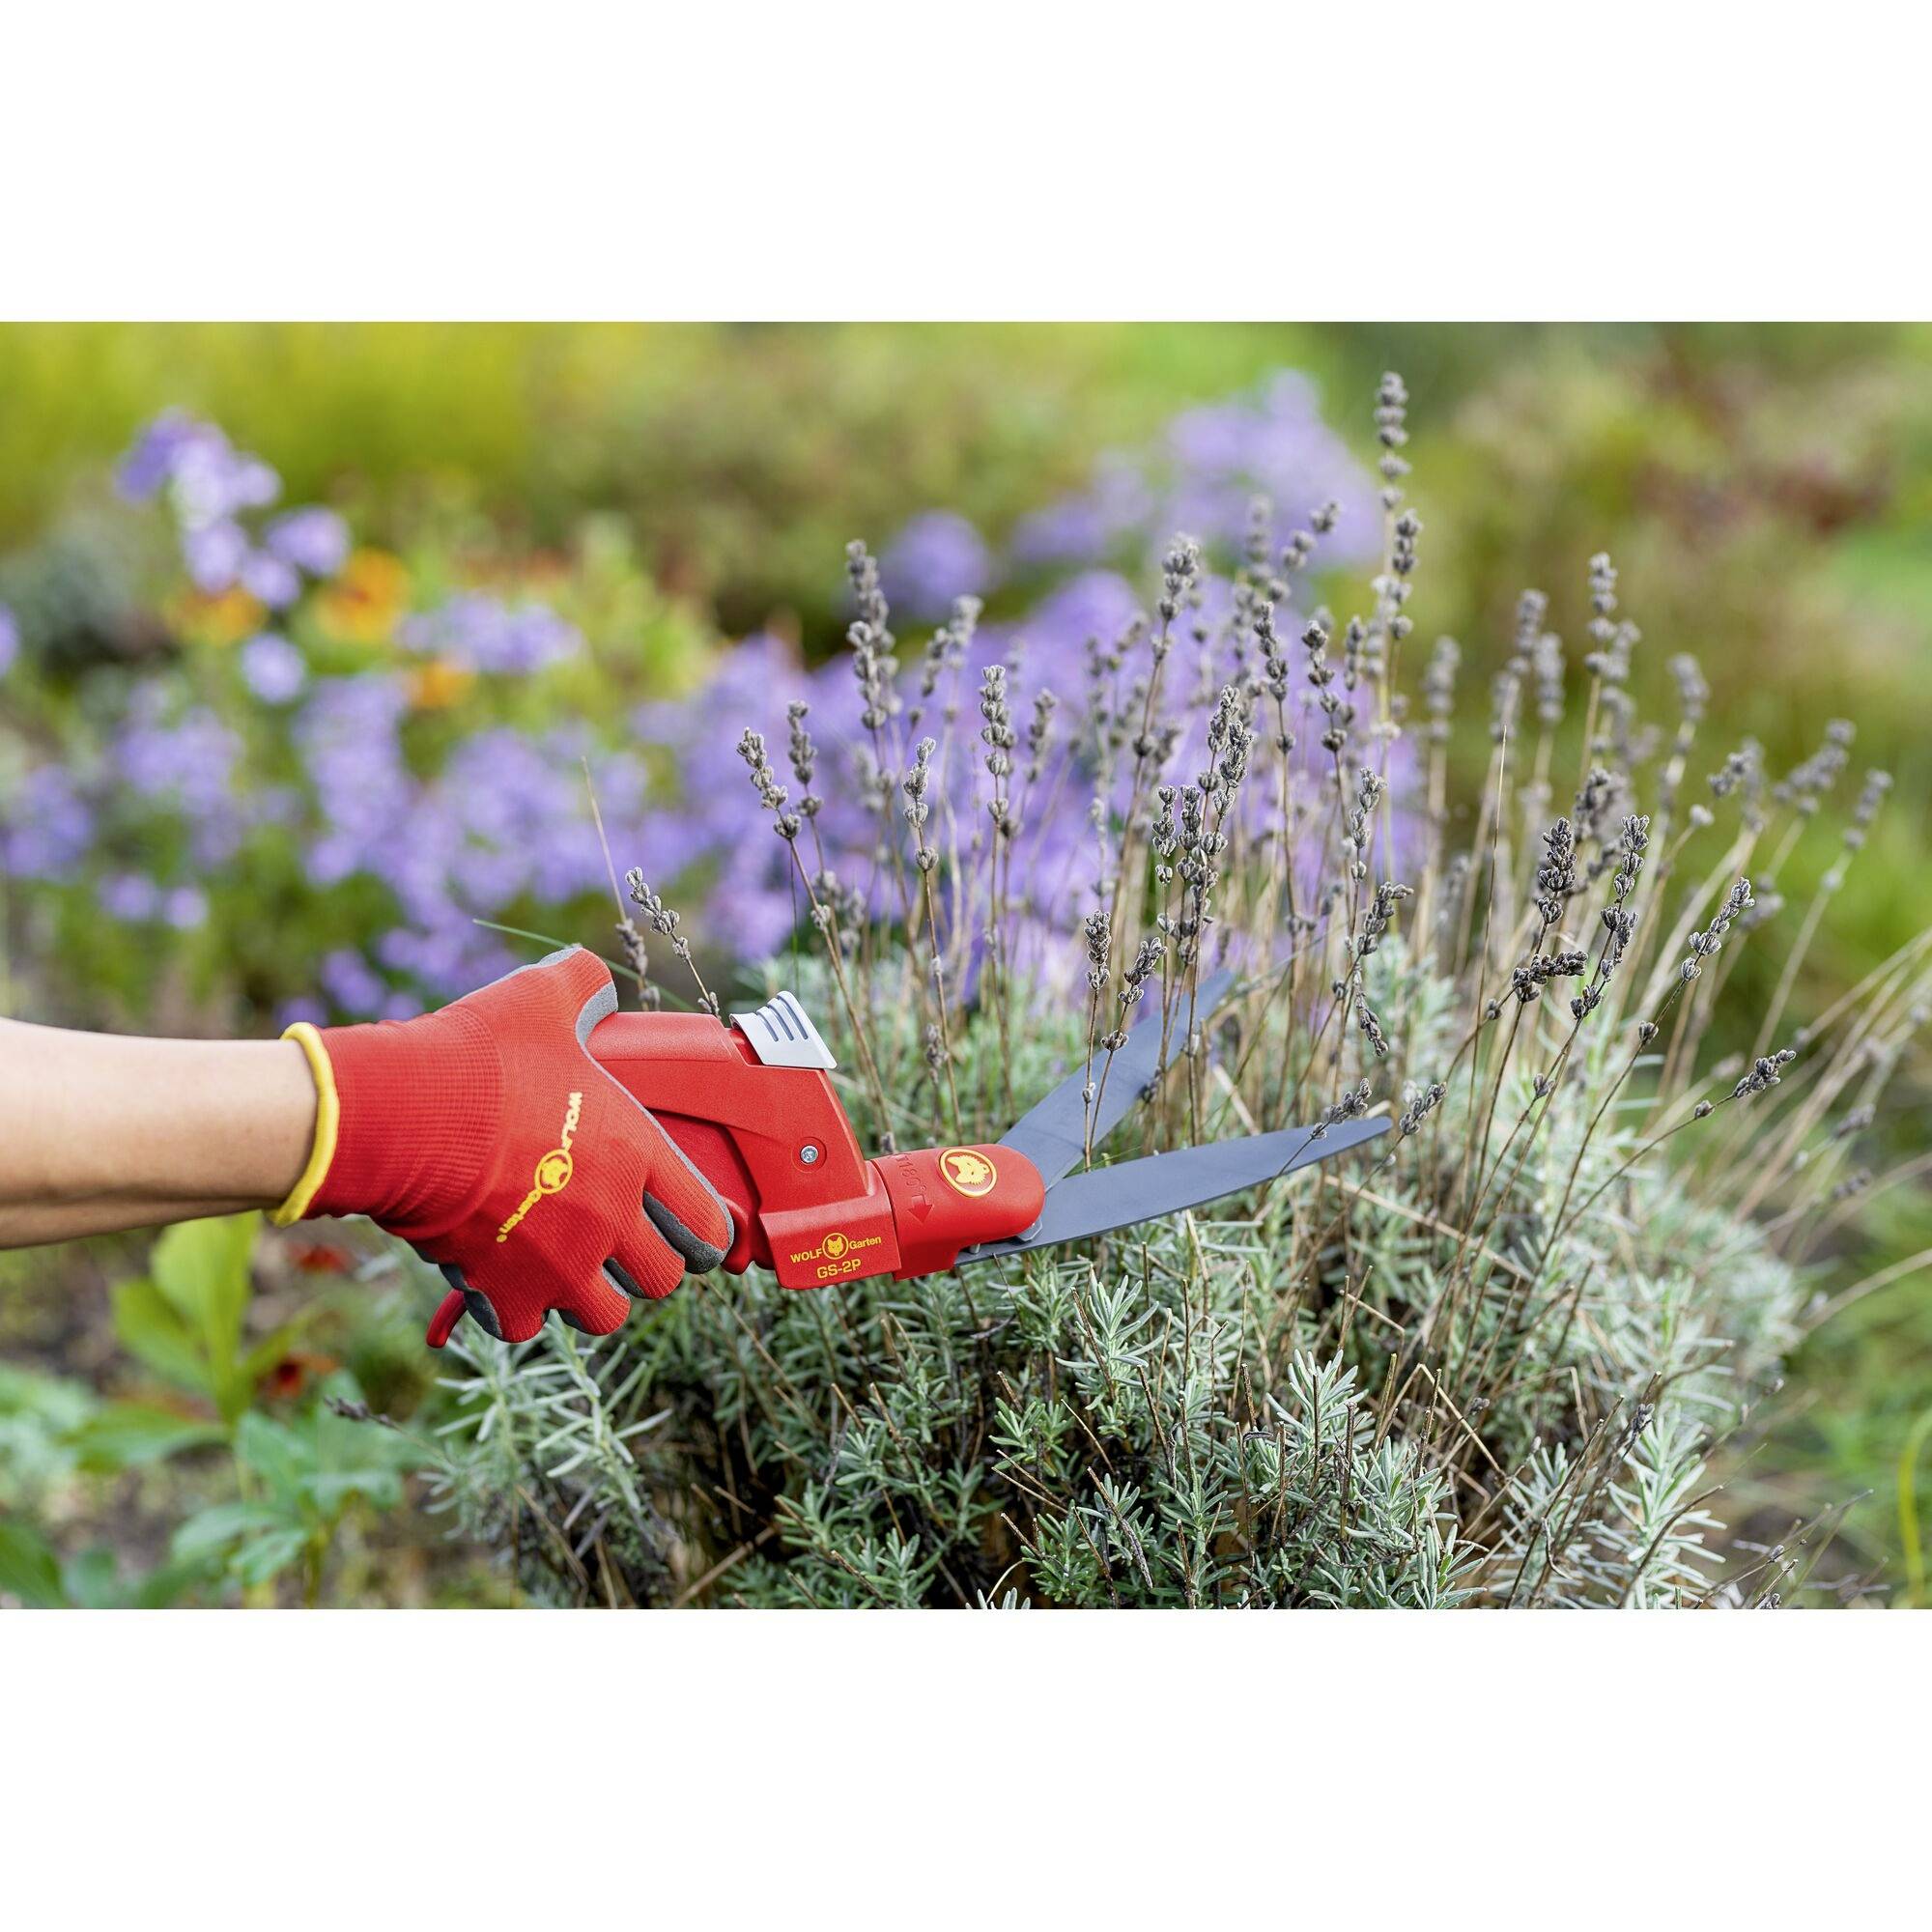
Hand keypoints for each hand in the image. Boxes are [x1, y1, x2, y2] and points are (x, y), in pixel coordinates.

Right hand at [277, 947, 732, 1342]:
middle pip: (663, 1280)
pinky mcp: (506, 1291)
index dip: (702, 1229)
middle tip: (617, 1249)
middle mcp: (612, 1217)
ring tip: (562, 1269)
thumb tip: (589, 978)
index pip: (706, 1221)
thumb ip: (580, 986)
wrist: (401, 1118)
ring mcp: (562, 1263)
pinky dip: (515, 1311)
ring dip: (587, 1297)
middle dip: (644, 1268)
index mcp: (637, 1154)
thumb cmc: (478, 1058)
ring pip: (605, 1316)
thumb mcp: (541, 1000)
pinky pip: (527, 1326)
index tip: (687, 1230)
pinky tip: (499, 1280)